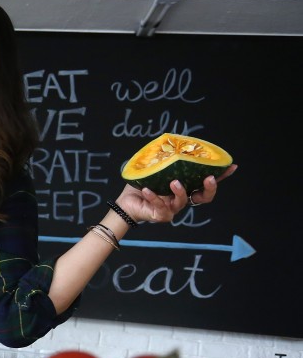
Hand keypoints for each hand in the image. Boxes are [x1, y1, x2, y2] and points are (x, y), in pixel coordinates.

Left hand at [115, 164, 236, 222]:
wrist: (125, 203)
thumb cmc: (142, 185)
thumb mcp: (156, 169)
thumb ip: (166, 160)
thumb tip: (173, 142)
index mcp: (185, 187)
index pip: (206, 182)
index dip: (221, 176)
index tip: (231, 166)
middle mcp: (182, 199)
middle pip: (204, 197)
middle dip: (210, 188)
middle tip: (208, 178)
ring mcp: (172, 209)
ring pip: (183, 201)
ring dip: (180, 191)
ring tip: (174, 182)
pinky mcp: (160, 215)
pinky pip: (160, 206)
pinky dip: (154, 197)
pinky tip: (148, 189)